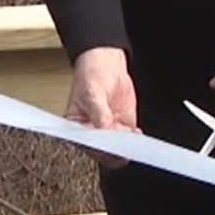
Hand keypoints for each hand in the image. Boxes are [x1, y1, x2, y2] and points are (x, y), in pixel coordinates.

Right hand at [66, 46, 138, 167]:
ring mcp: (109, 130)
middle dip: (115, 149)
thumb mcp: (92, 92)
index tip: (108, 146)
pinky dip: (135, 139)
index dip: (99, 149)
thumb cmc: (90, 76)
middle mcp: (93, 132)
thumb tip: (104, 127)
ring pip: (118, 148)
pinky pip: (129, 139)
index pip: (88, 145)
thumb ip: (98, 112)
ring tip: (131, 137)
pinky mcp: (122, 125)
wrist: (106, 64)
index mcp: (77, 128)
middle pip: (104, 151)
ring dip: (126, 145)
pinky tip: (136, 133)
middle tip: (123, 143)